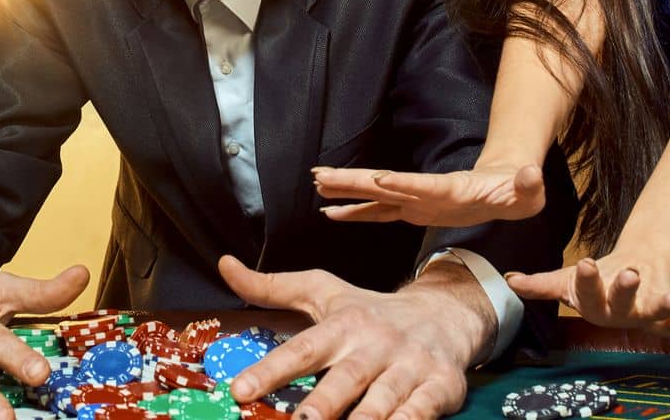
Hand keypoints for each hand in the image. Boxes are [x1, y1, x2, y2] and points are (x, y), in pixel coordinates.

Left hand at [218, 255, 491, 419]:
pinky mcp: (440, 387)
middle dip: (323, 403)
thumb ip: (271, 286)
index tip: (240, 390)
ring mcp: (410, 366)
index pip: (302, 348)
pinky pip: (421, 411)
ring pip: (384, 399)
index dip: (271, 369)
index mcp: (344, 323)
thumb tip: (225, 265)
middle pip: (346, 377)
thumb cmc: (371, 310)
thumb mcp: (322, 291)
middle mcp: (376, 344)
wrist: (445, 313)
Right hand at [312, 163, 544, 227]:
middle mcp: (426, 190)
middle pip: (384, 184)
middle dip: (354, 181)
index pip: (422, 185)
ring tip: (317, 186)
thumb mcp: (528, 189)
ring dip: (347, 192)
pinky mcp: (414, 210)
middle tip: (321, 176)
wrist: (507, 185)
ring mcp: (417, 199)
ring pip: (375, 195)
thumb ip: (527, 184)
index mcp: (450, 187)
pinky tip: (333, 214)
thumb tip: (532, 174)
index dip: (401, 184)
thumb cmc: (519, 189)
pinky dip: (356, 213)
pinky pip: (379, 213)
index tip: (376, 180)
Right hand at [506, 254, 669, 335]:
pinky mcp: (667, 315)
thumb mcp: (566, 280)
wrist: (625, 283)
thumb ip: (539, 284)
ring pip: (653, 311)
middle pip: (620, 302)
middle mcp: (619, 313)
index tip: (586, 262)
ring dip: (664, 306)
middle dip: (625, 290)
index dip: (588, 280)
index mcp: (592, 304)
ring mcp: (644, 315)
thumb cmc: (595, 282)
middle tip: (629, 275)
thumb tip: (508, 280)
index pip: (587, 291)